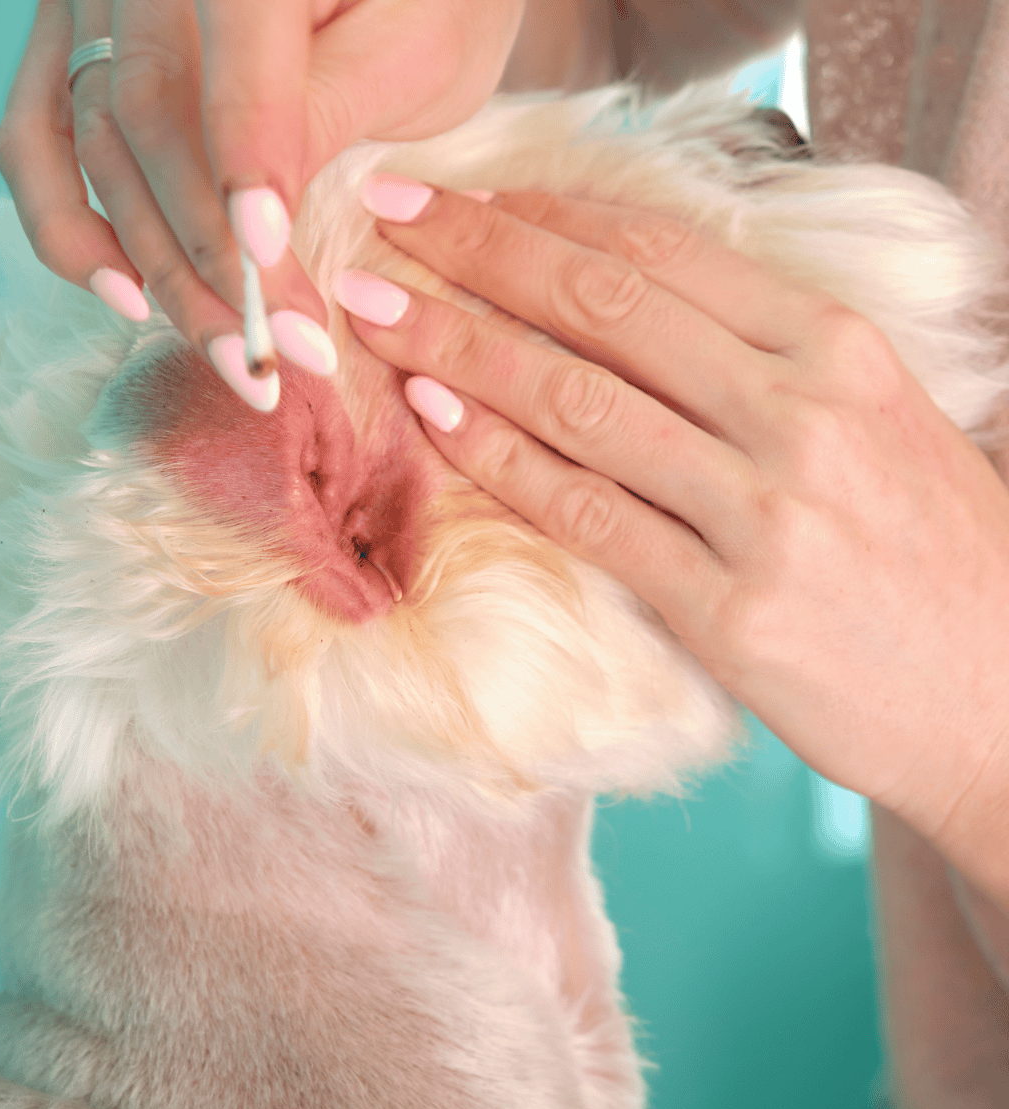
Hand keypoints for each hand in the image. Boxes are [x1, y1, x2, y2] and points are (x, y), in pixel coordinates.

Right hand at [0, 0, 525, 405]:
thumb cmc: (424, 4)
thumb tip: (256, 229)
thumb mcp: (413, 47)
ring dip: (157, 268)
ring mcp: (100, 0)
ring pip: (94, 144)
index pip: (238, 40)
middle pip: (151, 113)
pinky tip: (129, 298)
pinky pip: (34, 139)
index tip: (268, 256)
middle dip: (209, 255)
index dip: (246, 154)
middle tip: (271, 354)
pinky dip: (67, 227)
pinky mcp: (76, 44)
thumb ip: (328, 112)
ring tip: (231, 356)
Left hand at [335, 179, 1008, 903]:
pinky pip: (589, 515)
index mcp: (836, 347)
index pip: (661, 253)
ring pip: (579, 400)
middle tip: (389, 221)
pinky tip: (435, 418)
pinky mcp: (732, 609)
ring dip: (459, 347)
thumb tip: (632, 306)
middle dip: (478, 253)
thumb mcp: (873, 418)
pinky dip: (502, 461)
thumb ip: (762, 360)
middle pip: (604, 305)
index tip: (464, 200)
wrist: (1003, 695)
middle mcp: (801, 412)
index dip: (544, 217)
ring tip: (376, 314)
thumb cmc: (929, 553)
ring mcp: (766, 511)